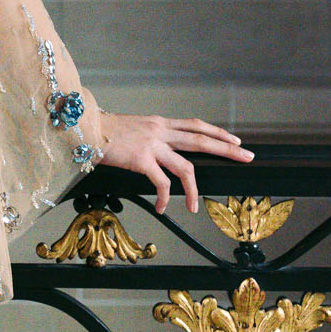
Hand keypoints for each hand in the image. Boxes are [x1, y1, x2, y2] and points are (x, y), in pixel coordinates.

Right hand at [97, 114, 253, 213]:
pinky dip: (163, 198)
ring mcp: (152, 145)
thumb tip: (159, 154)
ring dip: (194, 190)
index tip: (235, 139)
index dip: (217, 132)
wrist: (83, 129)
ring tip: (195, 207)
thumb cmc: (103, 133)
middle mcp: (160, 131)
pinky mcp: (141, 159)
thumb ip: (149, 140)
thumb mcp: (132, 130)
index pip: (195, 125)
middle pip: (201, 140)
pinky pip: (161, 183)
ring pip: (186, 167)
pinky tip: (160, 208)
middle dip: (227, 149)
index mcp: (159, 123)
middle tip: (247, 157)